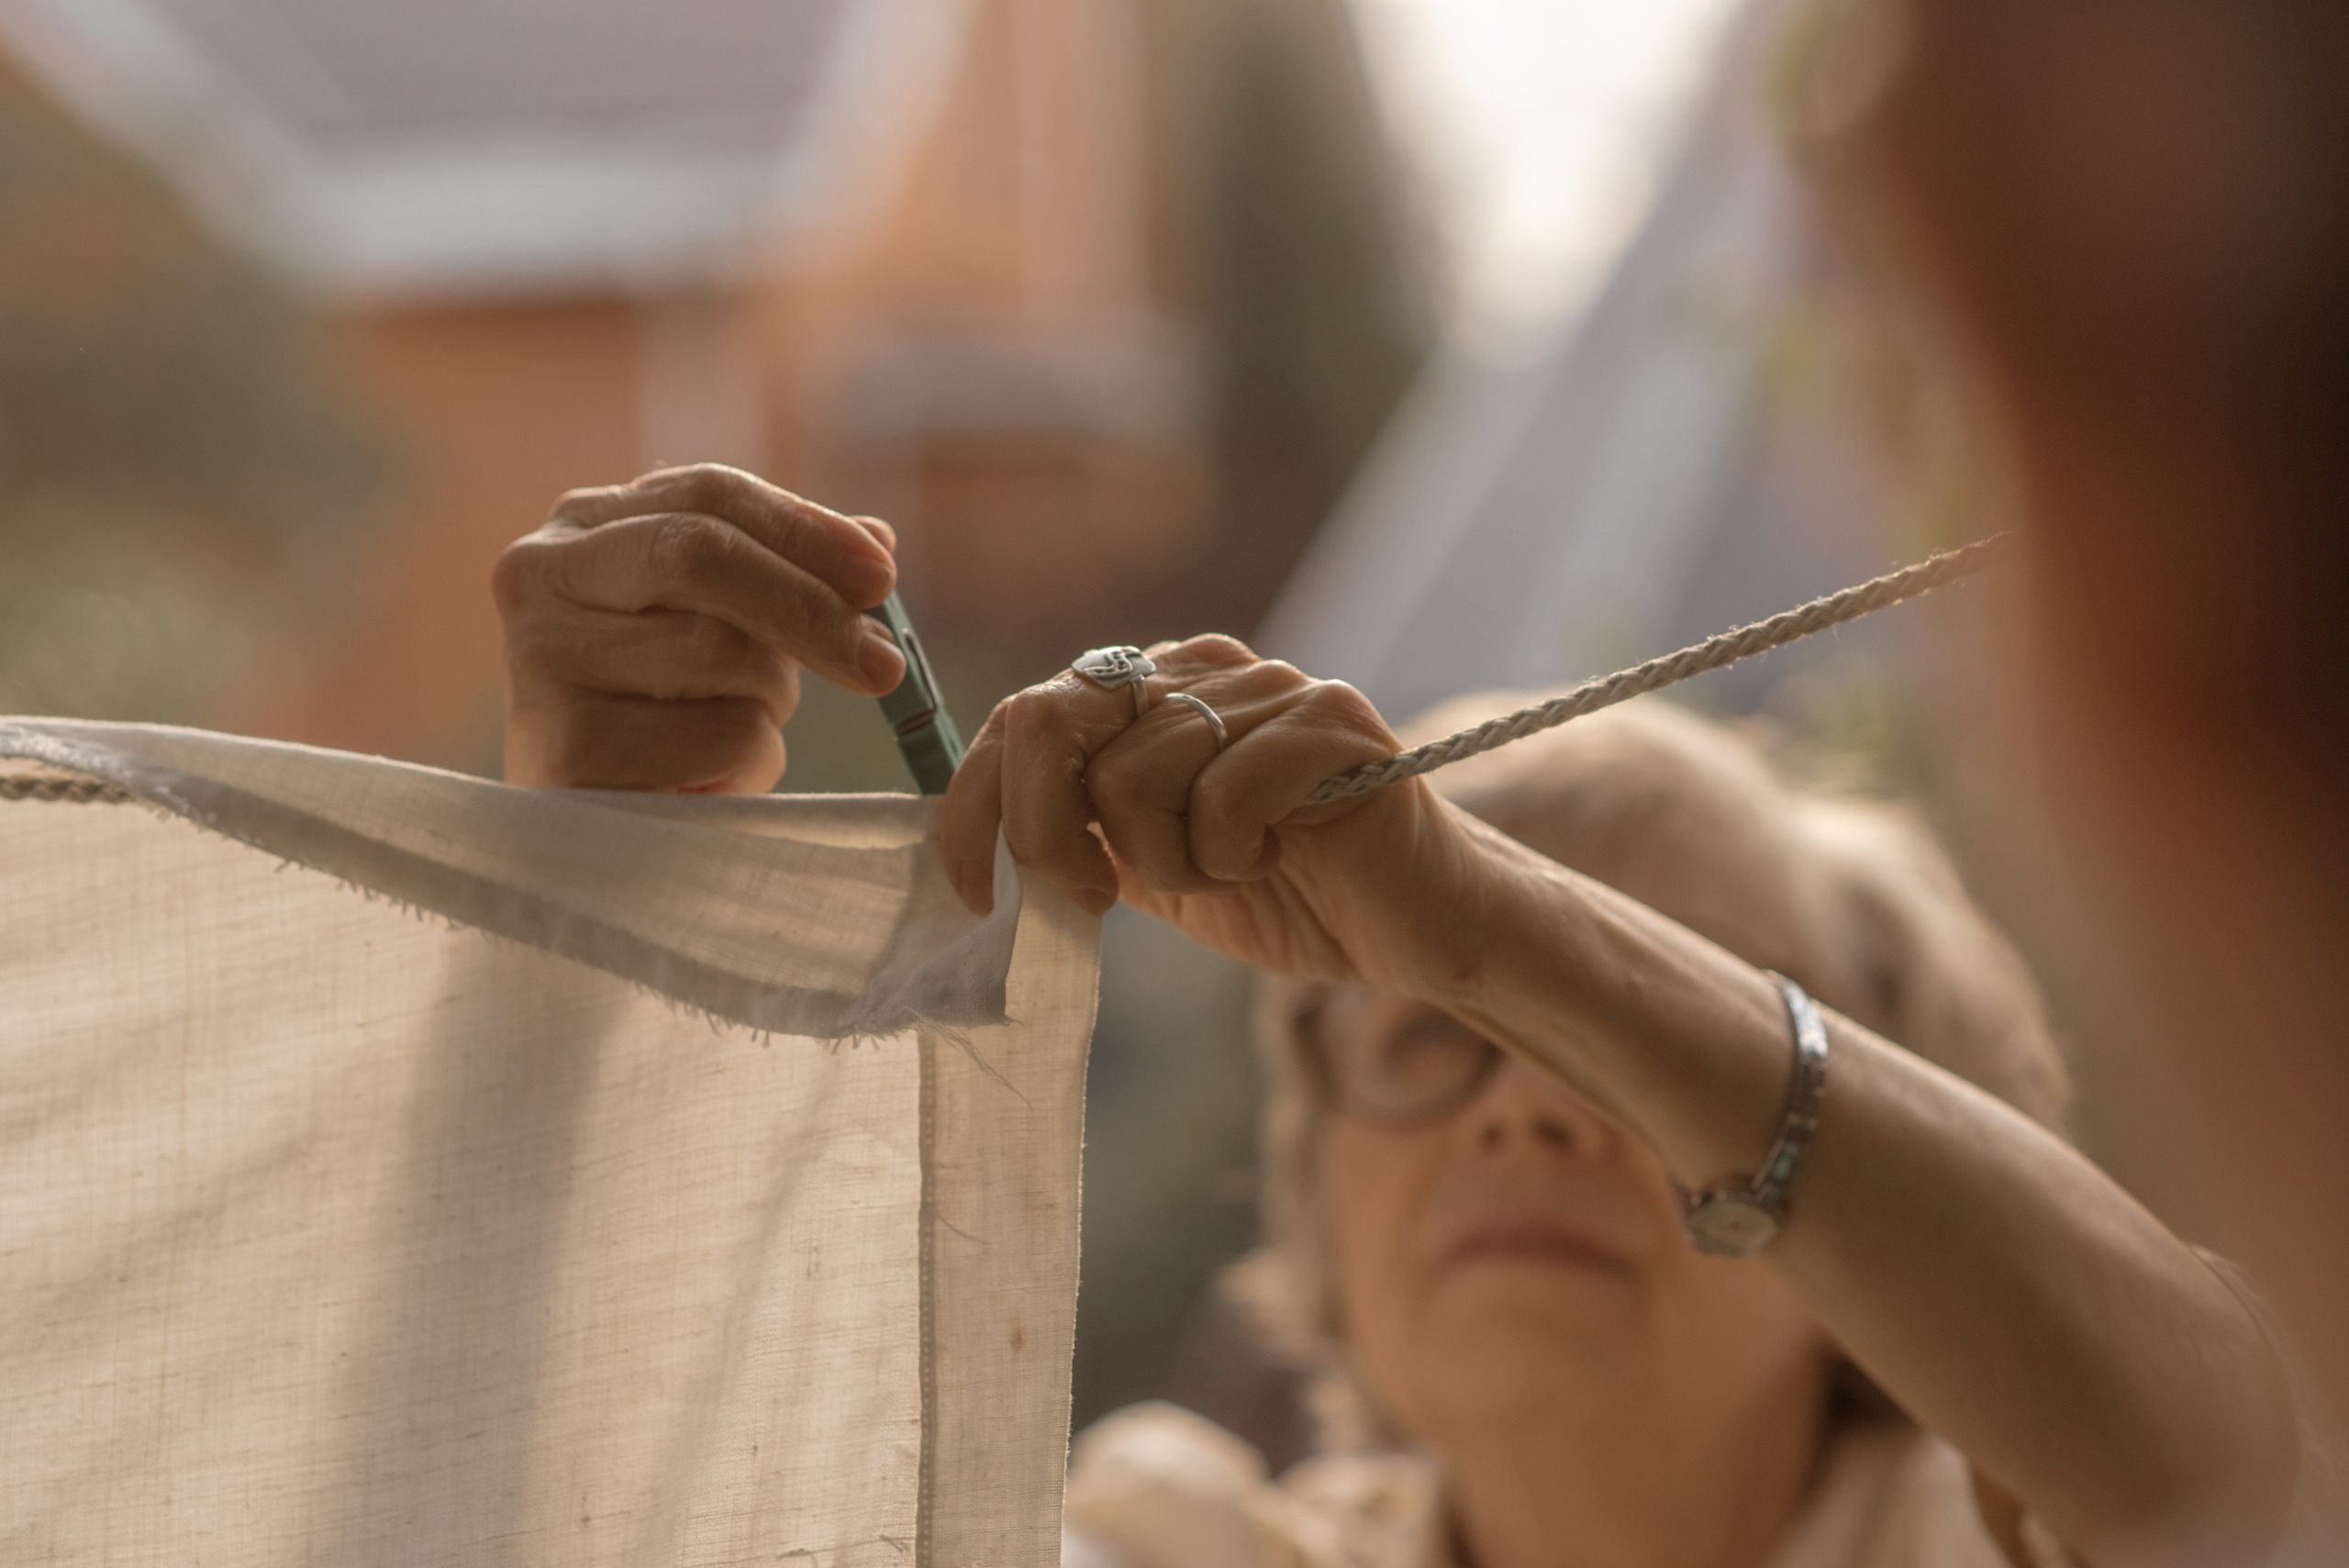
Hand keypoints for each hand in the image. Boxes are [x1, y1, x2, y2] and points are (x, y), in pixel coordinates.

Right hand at [494, 465, 907, 791]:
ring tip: (740, 732)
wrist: (594, 841)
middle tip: (882, 665)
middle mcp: (541, 574)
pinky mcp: (566, 746)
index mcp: (584, 525)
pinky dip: (745, 764)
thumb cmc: (664, 715)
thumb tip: (876, 538)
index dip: (806, 529)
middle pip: (700, 554)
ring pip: (718, 650)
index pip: (710, 494)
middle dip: (808, 607)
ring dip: (768, 701)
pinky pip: (717, 736)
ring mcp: (540, 659)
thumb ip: (789, 573)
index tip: (883, 576)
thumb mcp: (723, 627)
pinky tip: (709, 782)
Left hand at [938, 635, 1522, 991]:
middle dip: (1047, 832)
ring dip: (1167, 863)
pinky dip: (1232, 854)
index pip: (1022, 715)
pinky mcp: (1331, 722)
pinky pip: (1225, 794)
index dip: (974, 805)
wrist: (1417, 925)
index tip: (975, 892)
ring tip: (1228, 874)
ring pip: (1135, 773)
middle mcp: (1204, 666)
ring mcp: (1270, 686)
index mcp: (1153, 690)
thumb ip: (1081, 837)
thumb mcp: (1154, 868)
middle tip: (1094, 900)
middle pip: (1055, 719)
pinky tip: (1278, 859)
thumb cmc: (1290, 895)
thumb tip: (981, 849)